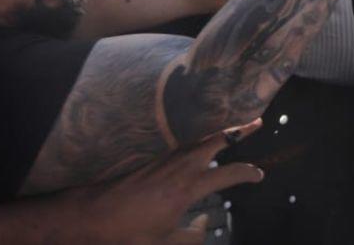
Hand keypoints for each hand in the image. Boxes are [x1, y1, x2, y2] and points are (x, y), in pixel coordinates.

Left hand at [66, 119, 262, 243]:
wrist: (94, 214)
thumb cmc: (130, 232)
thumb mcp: (164, 242)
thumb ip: (191, 235)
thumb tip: (205, 225)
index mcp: (189, 187)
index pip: (228, 174)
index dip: (248, 173)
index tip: (259, 175)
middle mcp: (182, 167)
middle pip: (217, 140)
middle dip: (240, 130)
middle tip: (258, 122)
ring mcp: (168, 160)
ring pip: (200, 140)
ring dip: (220, 135)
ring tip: (233, 133)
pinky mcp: (156, 161)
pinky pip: (186, 145)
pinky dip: (202, 142)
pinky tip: (200, 150)